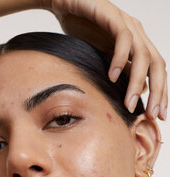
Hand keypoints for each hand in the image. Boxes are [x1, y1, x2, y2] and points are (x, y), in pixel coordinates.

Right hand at [40, 0, 167, 120]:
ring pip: (143, 56)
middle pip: (157, 66)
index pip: (157, 72)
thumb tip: (137, 92)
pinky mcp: (113, 17)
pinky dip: (120, 60)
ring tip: (129, 103)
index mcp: (138, 45)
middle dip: (158, 92)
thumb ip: (122, 72)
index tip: (158, 116)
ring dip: (137, 83)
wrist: (66, 4)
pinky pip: (122, 39)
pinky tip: (112, 77)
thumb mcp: (104, 58)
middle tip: (153, 115)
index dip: (161, 94)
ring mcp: (127, 25)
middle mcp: (138, 35)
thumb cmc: (83, 32)